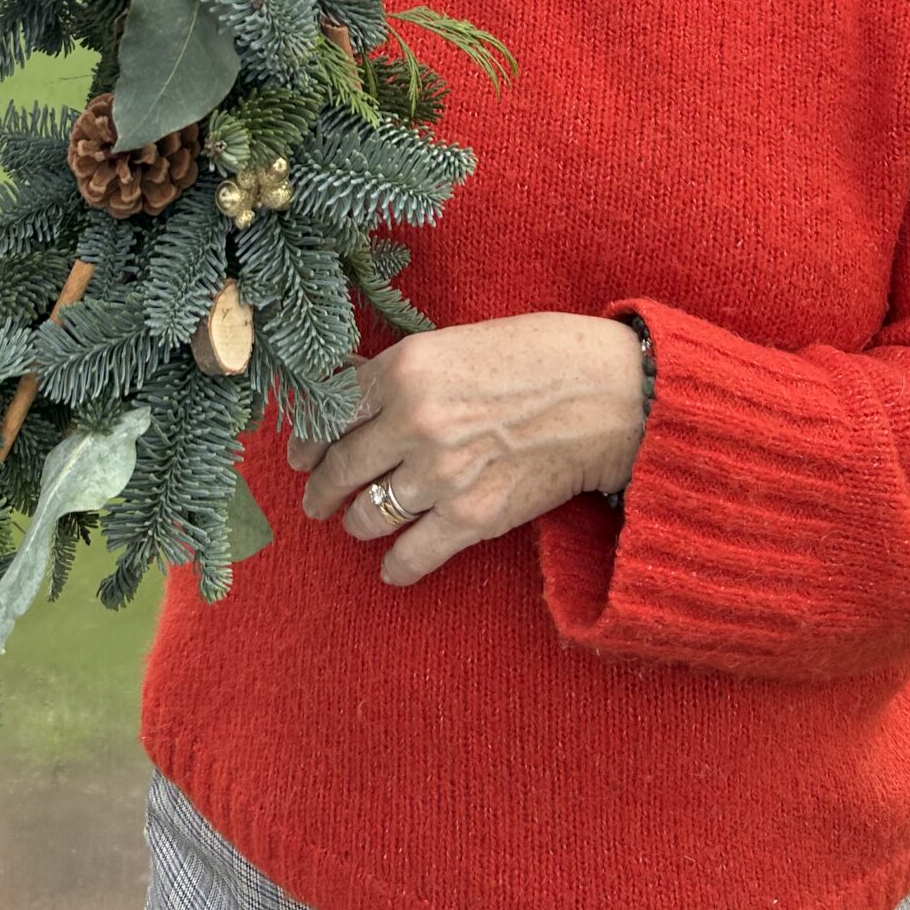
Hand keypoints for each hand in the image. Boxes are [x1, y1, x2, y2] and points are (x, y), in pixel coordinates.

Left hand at [289, 315, 647, 587]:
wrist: (609, 395)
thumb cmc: (538, 355)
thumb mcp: (455, 342)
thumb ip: (402, 372)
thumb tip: (351, 392)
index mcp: (405, 368)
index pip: (330, 411)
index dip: (306, 438)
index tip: (299, 453)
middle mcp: (414, 422)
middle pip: (339, 467)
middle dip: (319, 488)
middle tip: (314, 498)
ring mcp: (441, 475)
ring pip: (368, 513)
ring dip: (356, 522)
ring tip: (357, 523)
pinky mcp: (474, 518)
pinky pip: (413, 555)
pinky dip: (397, 566)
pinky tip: (391, 568)